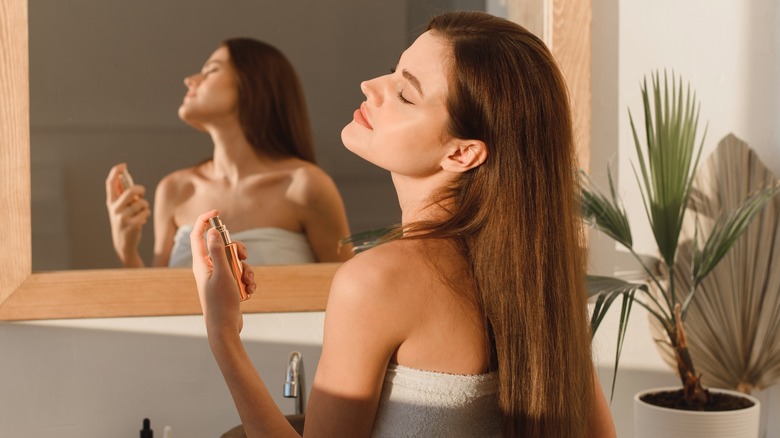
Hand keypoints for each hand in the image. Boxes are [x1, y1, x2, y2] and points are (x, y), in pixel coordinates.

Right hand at [105, 163, 149, 265]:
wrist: (123, 243)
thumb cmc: (124, 221)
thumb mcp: (120, 208)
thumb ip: (122, 194)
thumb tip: (124, 176)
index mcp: (110, 202)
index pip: (110, 183)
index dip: (115, 172)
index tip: (123, 165)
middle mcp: (114, 208)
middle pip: (131, 191)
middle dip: (140, 190)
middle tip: (142, 193)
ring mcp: (122, 217)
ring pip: (141, 203)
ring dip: (144, 206)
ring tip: (140, 213)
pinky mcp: (132, 224)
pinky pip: (146, 212)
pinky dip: (146, 214)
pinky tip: (142, 220)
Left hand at [190, 210, 255, 335]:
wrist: (225, 328)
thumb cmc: (220, 304)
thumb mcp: (222, 274)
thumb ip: (218, 252)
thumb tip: (213, 231)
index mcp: (201, 264)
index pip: (198, 236)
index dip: (204, 221)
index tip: (216, 212)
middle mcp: (208, 268)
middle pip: (223, 247)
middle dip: (237, 250)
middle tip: (243, 256)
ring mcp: (218, 277)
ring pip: (235, 262)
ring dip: (246, 269)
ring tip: (248, 282)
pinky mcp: (228, 286)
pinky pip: (240, 275)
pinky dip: (247, 280)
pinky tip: (249, 290)